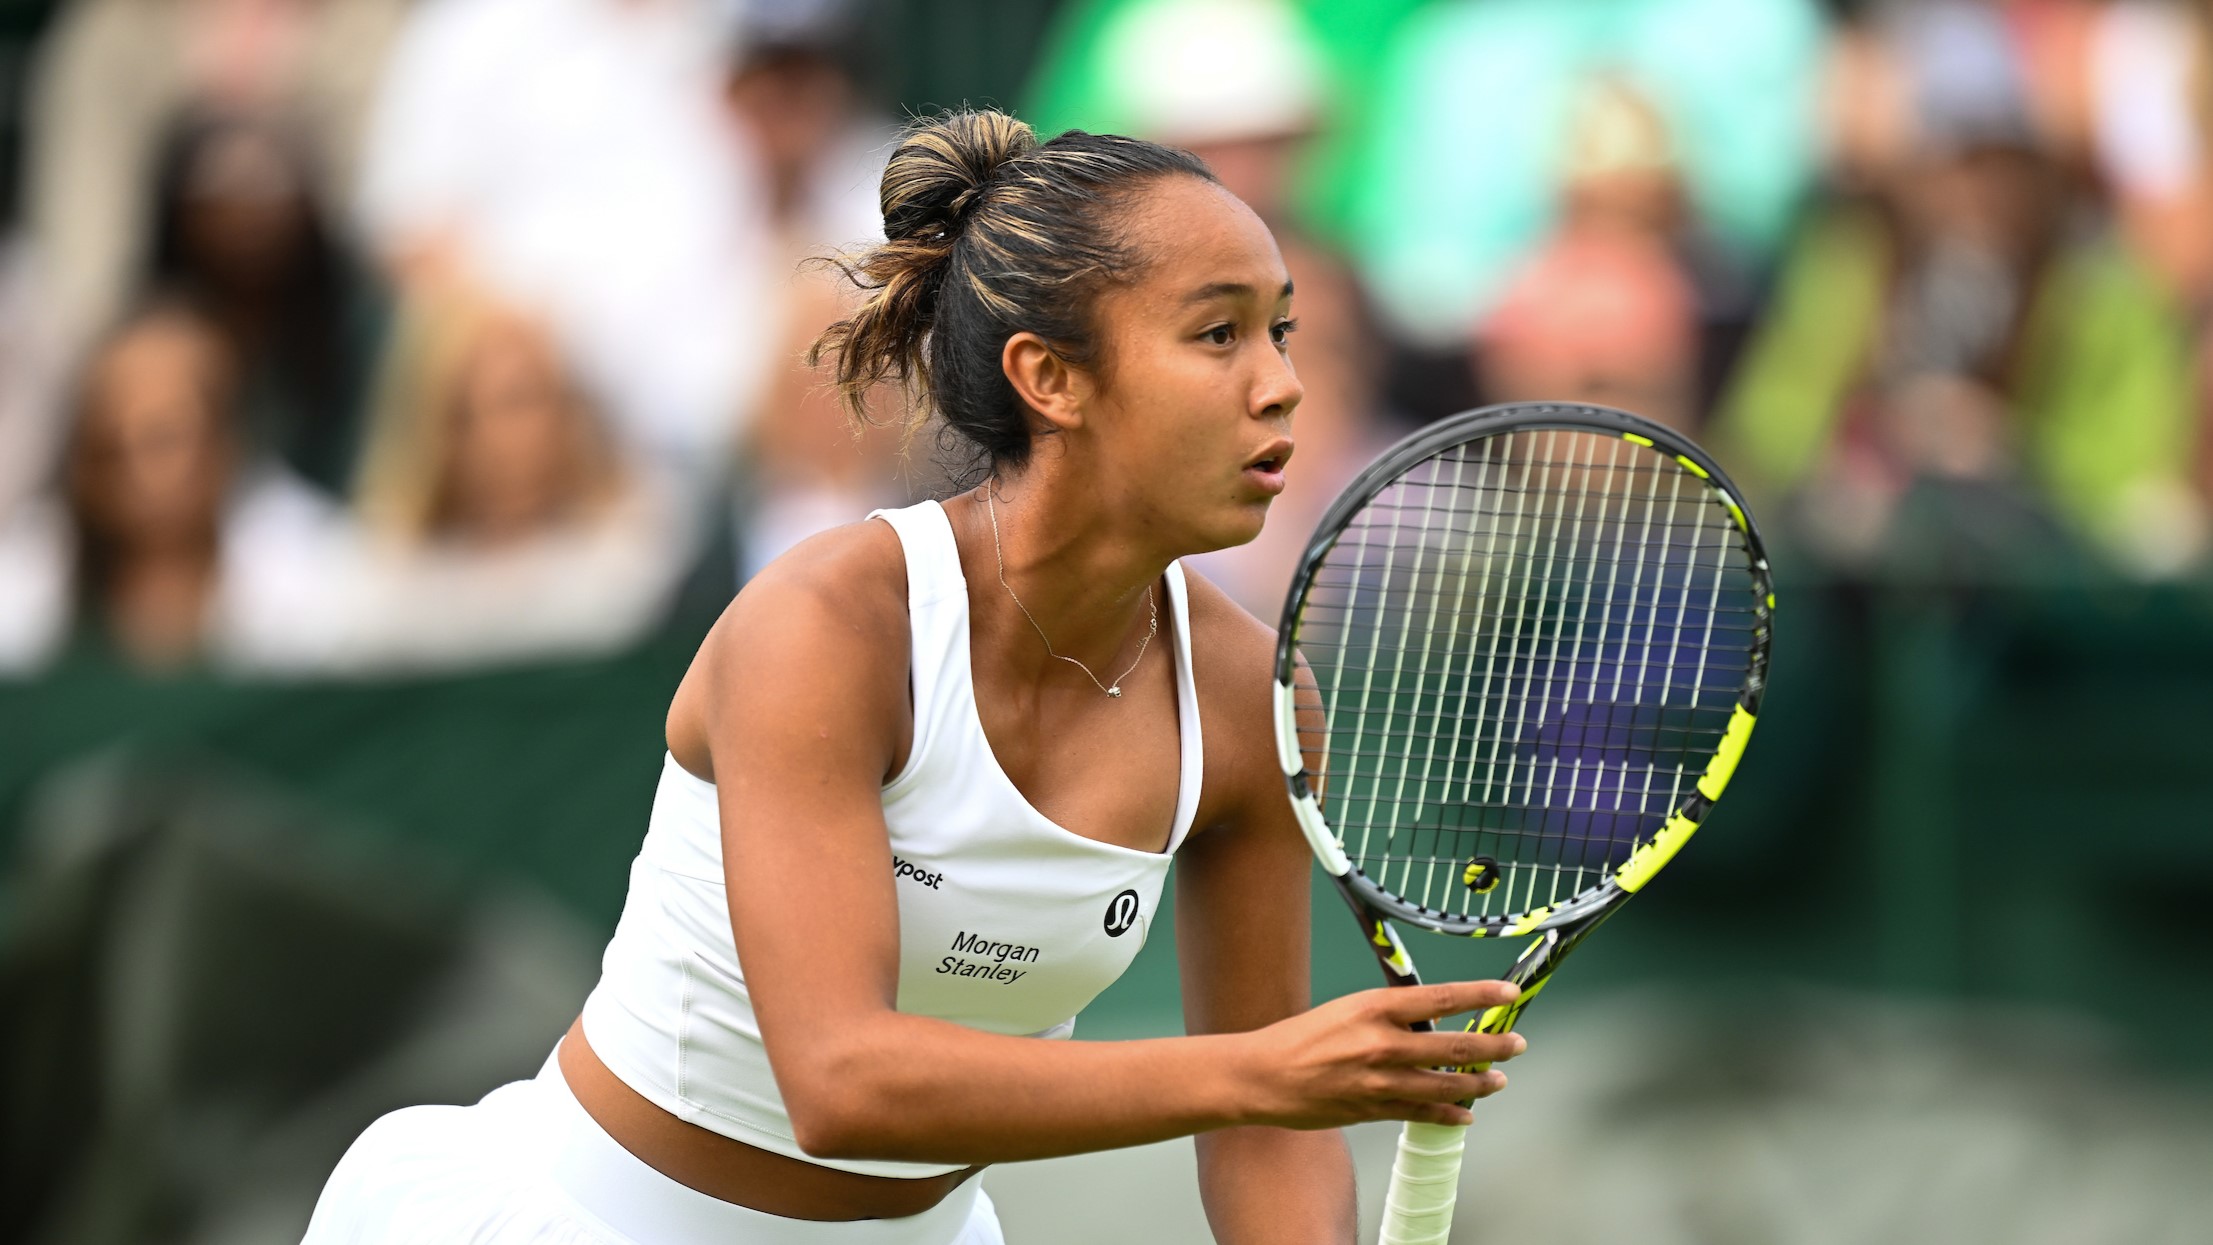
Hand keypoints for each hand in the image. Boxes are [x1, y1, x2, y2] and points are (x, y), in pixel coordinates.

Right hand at [1238, 981, 1528, 1129]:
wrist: (1264, 1076)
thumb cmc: (1302, 1038)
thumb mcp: (1348, 1010)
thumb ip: (1389, 1016)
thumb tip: (1431, 1022)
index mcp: (1374, 1006)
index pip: (1441, 997)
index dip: (1480, 995)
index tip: (1508, 994)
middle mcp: (1382, 1042)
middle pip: (1454, 1045)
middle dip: (1493, 1046)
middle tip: (1517, 1045)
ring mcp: (1379, 1080)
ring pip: (1445, 1085)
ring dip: (1478, 1084)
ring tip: (1497, 1081)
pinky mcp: (1373, 1110)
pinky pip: (1422, 1114)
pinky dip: (1448, 1115)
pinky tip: (1465, 1115)